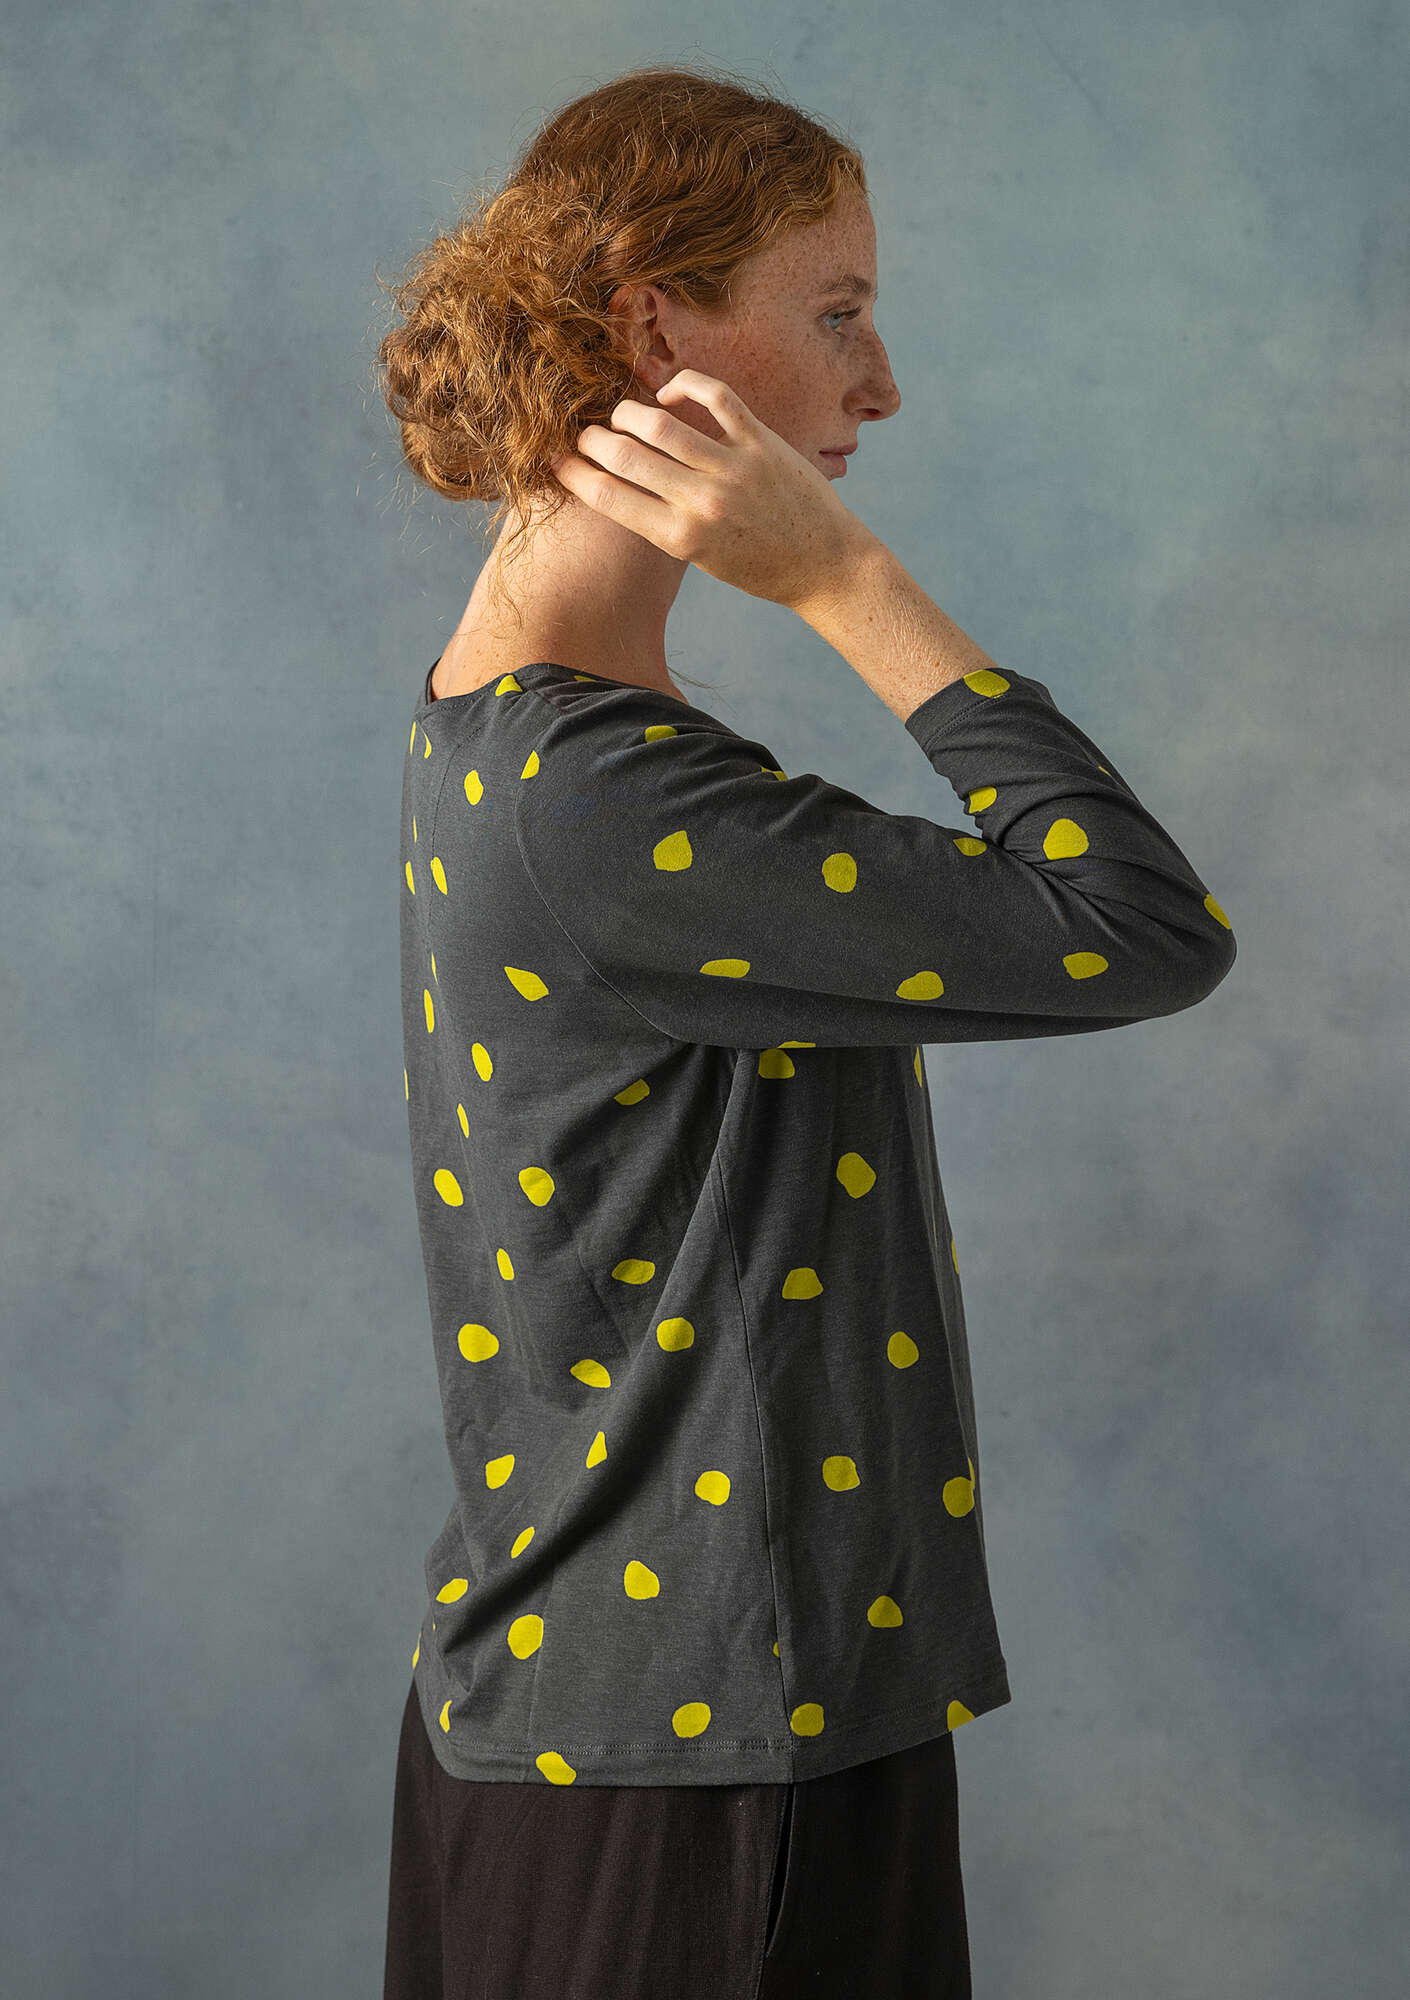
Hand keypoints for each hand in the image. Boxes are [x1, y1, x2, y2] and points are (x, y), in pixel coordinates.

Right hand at [551, 369, 876, 613]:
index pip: (606, 496)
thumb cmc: (759, 568)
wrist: (824, 566)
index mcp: (680, 537)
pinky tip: (670, 392)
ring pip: (660, 423)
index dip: (572, 472)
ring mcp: (733, 468)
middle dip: (593, 439)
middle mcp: (702, 502)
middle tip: (585, 434)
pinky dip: (685, 385)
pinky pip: (715, 396)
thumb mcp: (702, 559)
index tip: (557, 459)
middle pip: (624, 455)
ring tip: (623, 415)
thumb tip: (619, 480)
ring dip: (630, 412)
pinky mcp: (761, 442)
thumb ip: (663, 522)